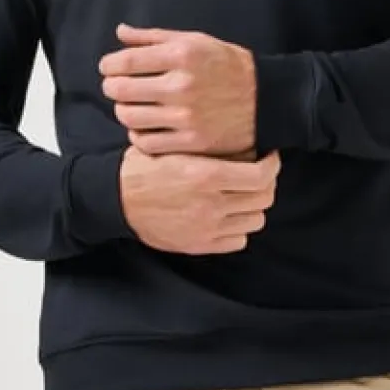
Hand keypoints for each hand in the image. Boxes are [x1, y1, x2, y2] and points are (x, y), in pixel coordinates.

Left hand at [98, 23, 256, 156]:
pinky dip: (138, 135)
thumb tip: (120, 32)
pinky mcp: (192, 142)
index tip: (108, 68)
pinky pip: (146, 142)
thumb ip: (154, 37)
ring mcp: (186, 117)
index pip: (124, 62)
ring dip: (123, 111)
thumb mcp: (196, 41)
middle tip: (117, 87)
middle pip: (120, 90)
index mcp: (181, 55)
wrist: (268, 99)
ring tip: (132, 106)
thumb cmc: (229, 66)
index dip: (109, 65)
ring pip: (128, 118)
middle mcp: (182, 85)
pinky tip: (145, 127)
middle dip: (112, 87)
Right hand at [118, 146, 280, 254]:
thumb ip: (210, 148)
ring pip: (255, 220)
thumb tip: (248, 144)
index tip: (269, 159)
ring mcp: (206, 228)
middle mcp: (210, 204)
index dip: (272, 166)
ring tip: (244, 196)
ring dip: (254, 207)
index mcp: (206, 176)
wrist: (116, 199)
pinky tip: (229, 215)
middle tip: (259, 175)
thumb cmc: (145, 167)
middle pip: (263, 199)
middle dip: (266, 184)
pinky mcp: (200, 245)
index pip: (261, 176)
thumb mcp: (175, 147)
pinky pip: (238, 240)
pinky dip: (239, 228)